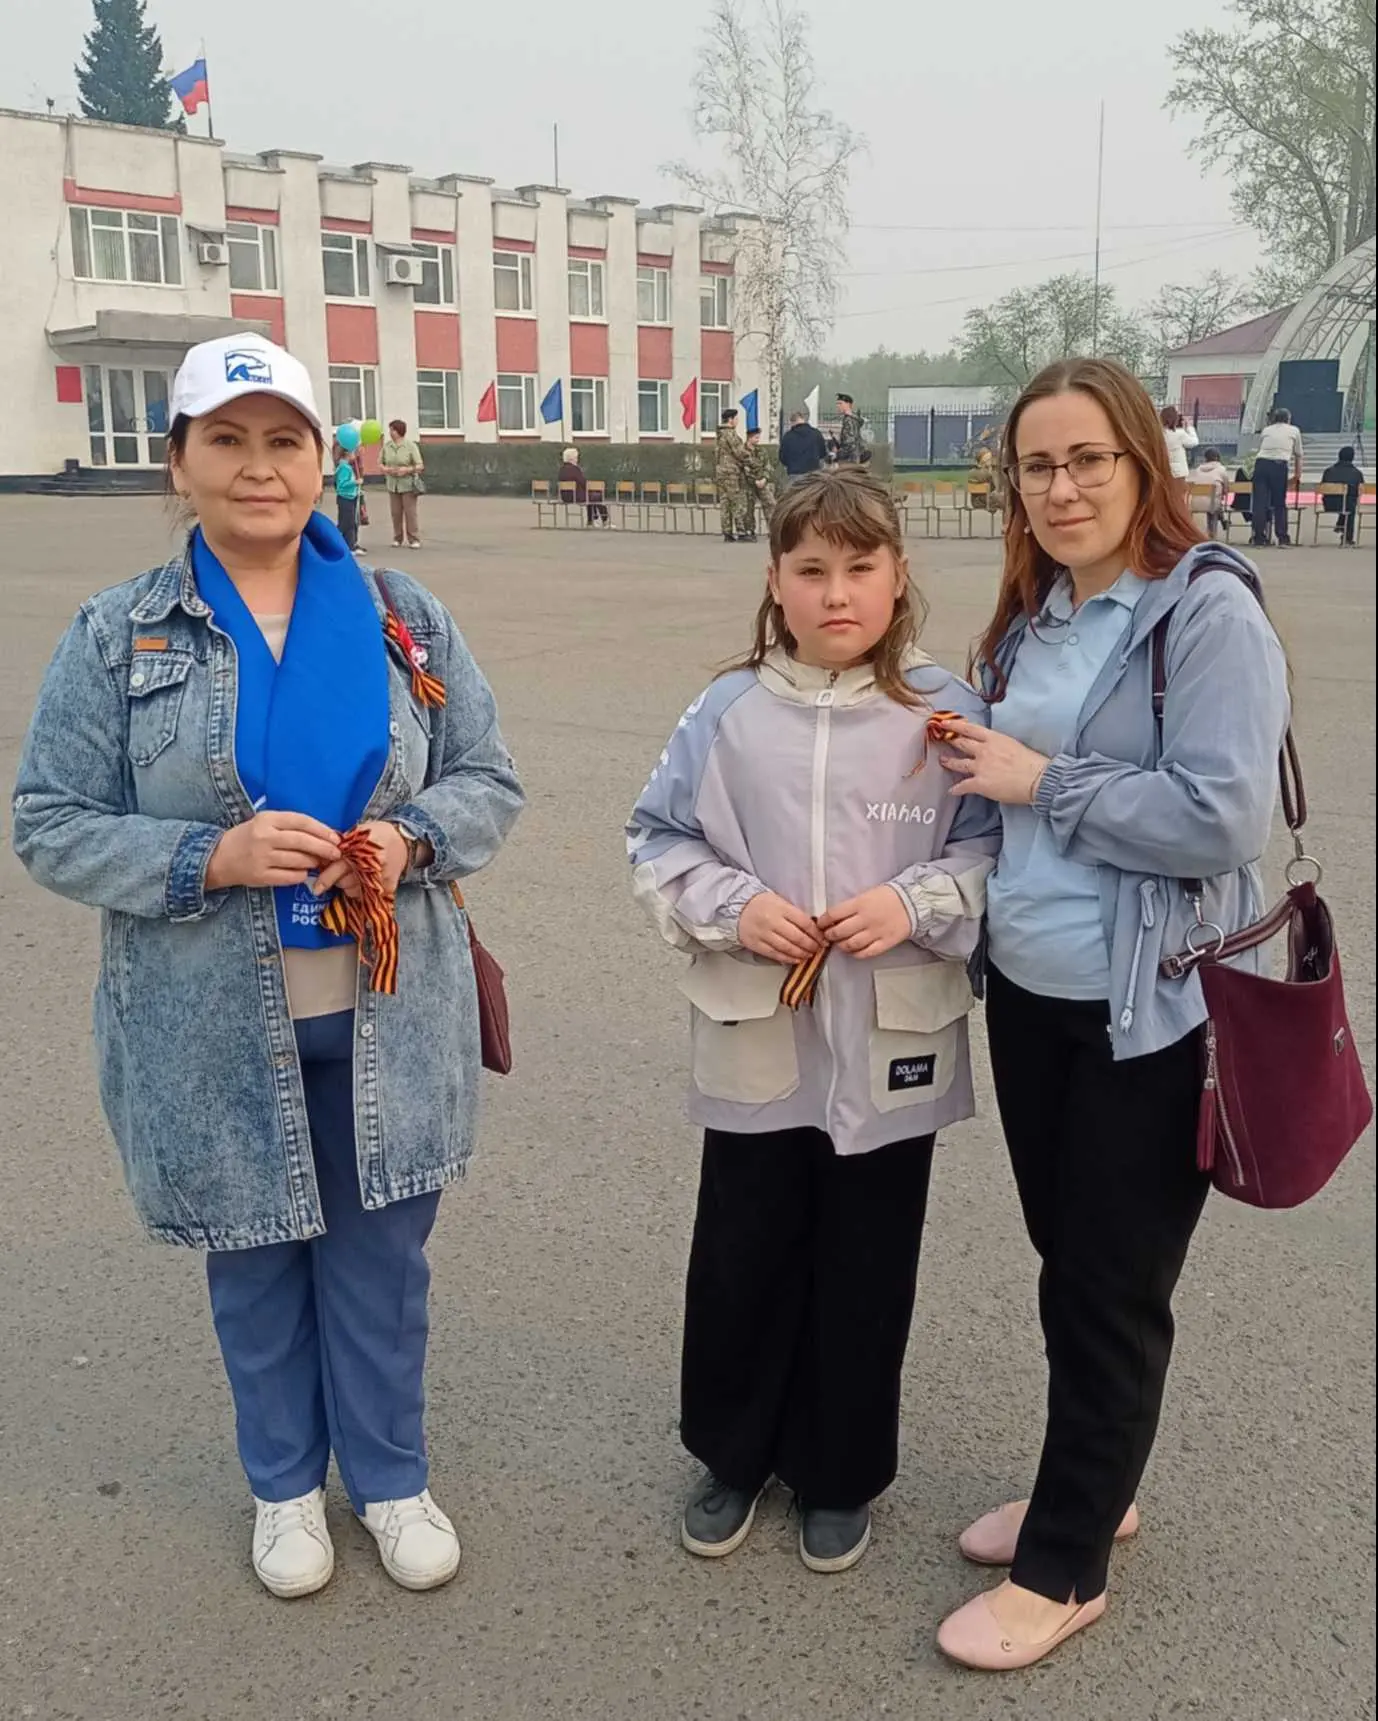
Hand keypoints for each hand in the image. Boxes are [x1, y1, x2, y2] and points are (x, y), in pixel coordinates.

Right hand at [205, 811, 340, 890]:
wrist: (219, 857)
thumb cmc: (249, 837)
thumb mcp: (265, 823)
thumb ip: (290, 826)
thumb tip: (324, 835)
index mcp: (266, 819)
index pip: (301, 821)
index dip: (322, 830)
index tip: (336, 837)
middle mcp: (264, 837)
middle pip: (302, 841)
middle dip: (324, 848)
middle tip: (336, 853)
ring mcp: (261, 858)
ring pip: (299, 860)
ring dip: (313, 862)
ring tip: (318, 862)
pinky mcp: (260, 876)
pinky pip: (290, 877)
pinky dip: (301, 875)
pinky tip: (303, 872)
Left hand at [312, 820, 410, 899]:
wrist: (402, 839)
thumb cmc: (375, 834)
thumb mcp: (356, 834)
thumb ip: (339, 846)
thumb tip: (318, 860)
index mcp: (363, 847)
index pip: (340, 866)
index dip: (327, 877)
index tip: (317, 888)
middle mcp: (374, 863)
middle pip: (344, 882)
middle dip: (337, 879)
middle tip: (341, 872)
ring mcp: (382, 877)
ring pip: (354, 891)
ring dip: (348, 885)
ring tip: (354, 874)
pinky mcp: (389, 886)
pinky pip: (367, 896)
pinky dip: (361, 891)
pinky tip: (364, 881)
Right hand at [738, 892, 823, 964]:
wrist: (737, 908)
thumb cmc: (761, 904)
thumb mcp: (780, 902)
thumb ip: (795, 914)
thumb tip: (812, 928)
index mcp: (781, 908)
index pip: (804, 923)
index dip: (816, 933)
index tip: (822, 939)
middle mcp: (773, 921)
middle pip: (797, 937)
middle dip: (811, 945)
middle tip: (817, 948)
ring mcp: (764, 934)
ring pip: (787, 948)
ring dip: (801, 953)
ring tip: (808, 954)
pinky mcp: (757, 944)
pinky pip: (775, 954)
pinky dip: (787, 958)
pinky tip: (795, 959)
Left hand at [817, 886, 911, 959]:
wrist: (913, 902)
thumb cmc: (888, 896)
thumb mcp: (866, 895)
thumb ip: (850, 907)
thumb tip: (833, 918)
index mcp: (859, 904)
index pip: (833, 914)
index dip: (823, 921)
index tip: (820, 924)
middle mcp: (865, 919)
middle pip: (839, 931)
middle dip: (829, 935)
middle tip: (828, 935)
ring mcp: (875, 932)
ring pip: (850, 944)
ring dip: (841, 945)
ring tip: (840, 943)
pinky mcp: (884, 943)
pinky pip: (865, 952)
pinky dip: (856, 954)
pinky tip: (853, 950)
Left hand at [940, 717, 1049, 804]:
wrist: (1037, 779)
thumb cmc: (1031, 762)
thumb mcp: (1013, 745)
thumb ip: (999, 745)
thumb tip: (994, 749)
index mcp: (994, 738)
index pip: (970, 729)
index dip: (954, 725)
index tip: (944, 723)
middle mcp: (984, 750)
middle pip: (961, 743)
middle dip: (949, 741)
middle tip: (941, 740)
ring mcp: (980, 767)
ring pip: (959, 763)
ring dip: (949, 762)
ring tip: (943, 761)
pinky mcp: (980, 783)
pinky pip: (963, 786)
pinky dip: (956, 789)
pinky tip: (952, 791)